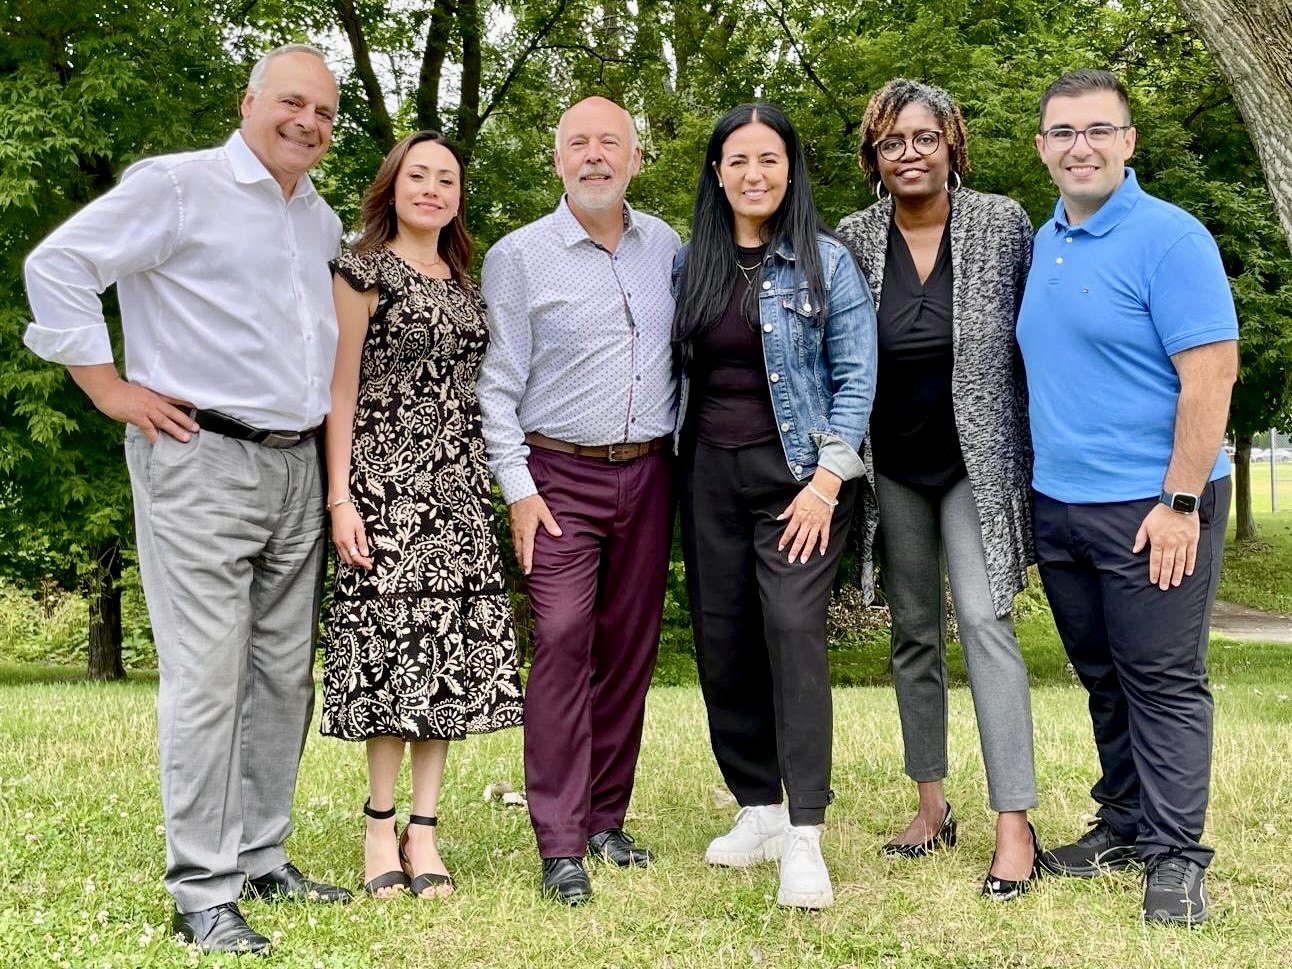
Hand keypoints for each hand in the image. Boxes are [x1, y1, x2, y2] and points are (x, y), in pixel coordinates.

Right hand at [77, 369, 197, 442]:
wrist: (107, 388)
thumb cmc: (119, 391)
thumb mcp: (138, 393)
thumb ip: (146, 401)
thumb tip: (150, 409)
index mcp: (154, 396)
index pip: (173, 401)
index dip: (185, 406)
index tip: (196, 410)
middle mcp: (153, 402)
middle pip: (173, 413)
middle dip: (186, 421)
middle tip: (196, 429)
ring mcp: (146, 410)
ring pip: (165, 421)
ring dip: (176, 430)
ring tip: (186, 438)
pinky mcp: (137, 416)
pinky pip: (148, 428)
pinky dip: (154, 436)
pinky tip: (159, 443)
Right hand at [331, 504, 373, 569]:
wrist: (338, 507)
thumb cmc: (351, 515)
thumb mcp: (360, 528)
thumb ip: (362, 542)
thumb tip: (365, 554)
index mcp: (347, 541)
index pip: (355, 557)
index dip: (363, 563)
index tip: (370, 566)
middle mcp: (340, 543)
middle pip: (348, 560)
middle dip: (358, 563)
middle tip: (368, 561)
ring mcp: (336, 542)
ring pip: (344, 557)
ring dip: (353, 560)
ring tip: (363, 558)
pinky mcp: (335, 539)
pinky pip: (341, 552)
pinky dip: (348, 555)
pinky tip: (355, 551)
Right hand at [508, 494, 561, 574]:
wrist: (518, 492)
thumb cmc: (532, 502)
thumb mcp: (544, 511)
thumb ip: (550, 523)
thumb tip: (558, 534)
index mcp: (527, 531)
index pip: (526, 550)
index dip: (526, 562)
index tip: (527, 571)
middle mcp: (519, 533)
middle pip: (519, 552)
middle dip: (521, 563)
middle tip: (525, 573)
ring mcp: (514, 530)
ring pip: (515, 547)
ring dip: (518, 557)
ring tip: (521, 565)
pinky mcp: (512, 527)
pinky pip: (513, 541)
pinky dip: (515, 549)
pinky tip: (518, 551)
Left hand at [777, 471, 840, 563]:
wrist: (823, 489)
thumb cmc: (809, 493)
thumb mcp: (795, 501)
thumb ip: (788, 511)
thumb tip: (780, 518)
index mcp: (798, 517)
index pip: (789, 532)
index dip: (784, 540)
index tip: (781, 548)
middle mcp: (807, 522)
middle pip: (800, 539)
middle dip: (795, 550)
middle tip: (791, 559)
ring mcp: (817, 524)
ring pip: (811, 540)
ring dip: (807, 551)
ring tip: (804, 560)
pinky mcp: (825, 523)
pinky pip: (824, 536)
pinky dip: (823, 544)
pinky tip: (821, 552)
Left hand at [1132, 502, 1199, 589]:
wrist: (1178, 503)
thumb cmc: (1160, 514)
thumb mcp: (1146, 524)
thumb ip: (1141, 538)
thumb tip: (1135, 551)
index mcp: (1158, 541)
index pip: (1156, 561)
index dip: (1155, 572)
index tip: (1154, 581)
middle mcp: (1170, 544)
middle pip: (1167, 564)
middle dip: (1165, 577)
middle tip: (1165, 588)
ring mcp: (1182, 543)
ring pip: (1180, 562)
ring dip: (1177, 574)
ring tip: (1176, 584)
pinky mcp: (1192, 540)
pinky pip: (1192, 555)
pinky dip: (1190, 564)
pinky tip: (1188, 572)